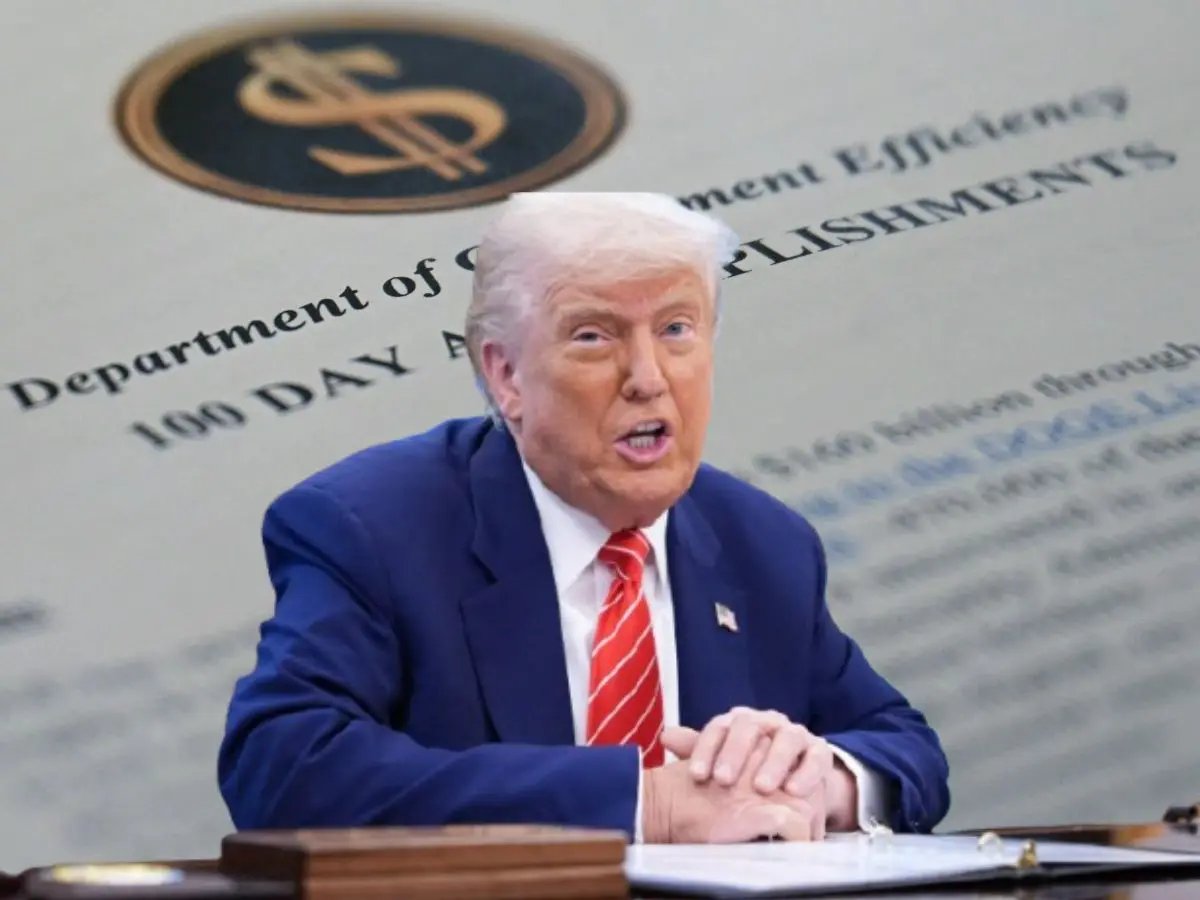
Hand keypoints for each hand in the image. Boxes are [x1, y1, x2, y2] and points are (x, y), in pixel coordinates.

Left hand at [642, 735, 824, 842]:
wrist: (791, 775)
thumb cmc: (749, 767)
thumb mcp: (723, 759)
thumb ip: (696, 749)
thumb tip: (665, 736)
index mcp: (739, 722)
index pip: (719, 727)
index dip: (705, 749)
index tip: (696, 776)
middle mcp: (766, 721)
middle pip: (750, 726)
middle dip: (735, 752)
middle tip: (723, 780)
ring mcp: (794, 734)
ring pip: (786, 738)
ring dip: (774, 762)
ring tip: (762, 787)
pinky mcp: (820, 751)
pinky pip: (817, 757)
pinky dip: (806, 773)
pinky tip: (794, 791)